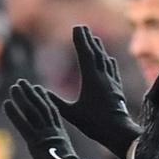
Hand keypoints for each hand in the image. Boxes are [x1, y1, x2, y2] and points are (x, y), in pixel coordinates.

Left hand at [3, 79, 79, 158]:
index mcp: (61, 136)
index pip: (52, 113)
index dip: (44, 99)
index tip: (38, 89)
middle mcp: (53, 132)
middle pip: (41, 107)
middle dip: (31, 93)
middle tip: (22, 82)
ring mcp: (44, 136)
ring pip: (32, 112)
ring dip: (22, 98)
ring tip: (14, 86)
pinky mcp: (35, 142)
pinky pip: (23, 125)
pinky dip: (14, 114)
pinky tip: (6, 103)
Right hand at [48, 26, 141, 158]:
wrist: (118, 131)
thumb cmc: (93, 123)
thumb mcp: (70, 113)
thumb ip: (55, 101)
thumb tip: (39, 91)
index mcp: (91, 79)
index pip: (85, 54)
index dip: (80, 40)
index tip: (76, 28)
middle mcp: (102, 76)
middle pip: (95, 53)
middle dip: (88, 39)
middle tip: (82, 27)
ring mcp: (111, 82)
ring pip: (104, 60)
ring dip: (98, 48)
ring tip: (94, 38)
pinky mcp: (116, 88)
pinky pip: (111, 70)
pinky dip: (108, 61)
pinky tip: (108, 59)